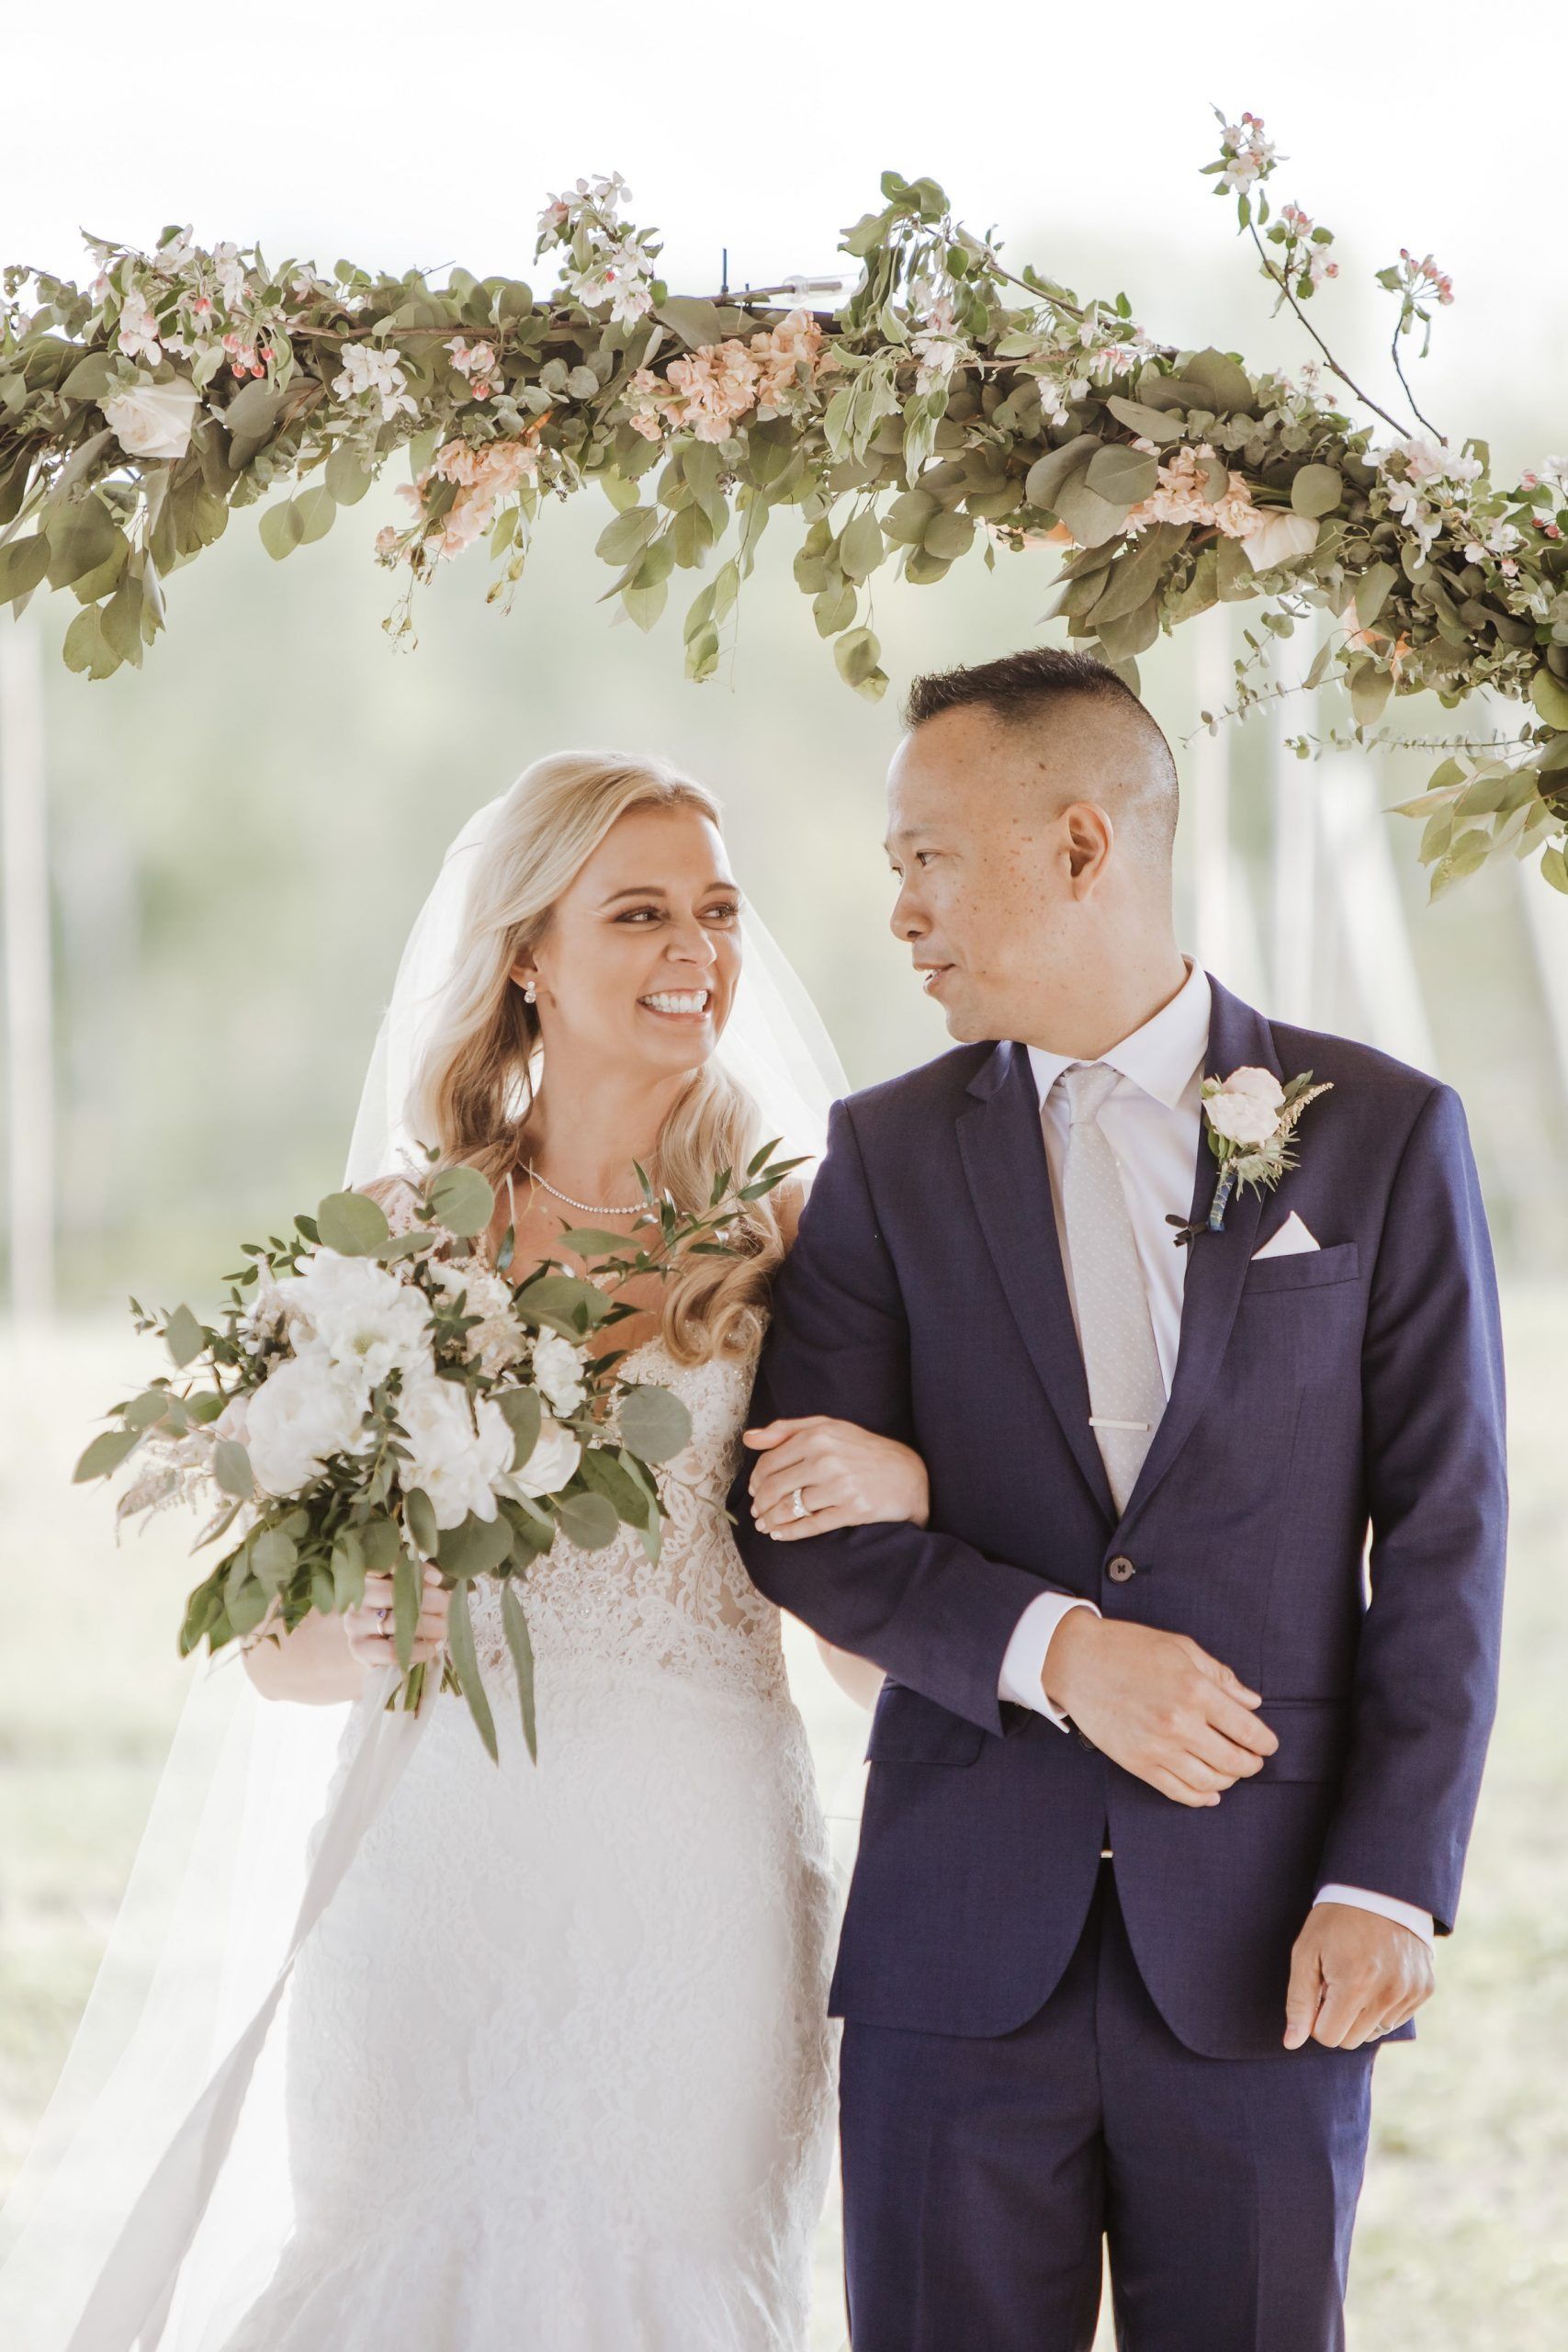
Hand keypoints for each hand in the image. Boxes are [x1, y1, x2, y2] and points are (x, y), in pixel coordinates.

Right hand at [344, 1564, 450, 1668]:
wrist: (373, 1645)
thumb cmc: (396, 1611)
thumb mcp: (406, 1591)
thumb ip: (418, 1580)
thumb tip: (436, 1579)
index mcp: (371, 1574)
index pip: (389, 1564)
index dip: (415, 1570)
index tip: (438, 1579)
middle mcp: (359, 1595)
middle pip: (398, 1594)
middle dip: (432, 1602)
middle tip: (449, 1609)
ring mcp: (355, 1622)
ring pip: (398, 1623)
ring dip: (429, 1627)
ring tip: (445, 1629)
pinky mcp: (358, 1647)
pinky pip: (392, 1651)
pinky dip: (418, 1651)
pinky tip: (433, 1648)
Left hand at [742, 1416, 929, 1538]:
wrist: (906, 1473)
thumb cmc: (861, 1448)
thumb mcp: (827, 1427)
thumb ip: (786, 1430)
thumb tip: (748, 1438)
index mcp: (816, 1436)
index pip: (769, 1462)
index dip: (755, 1479)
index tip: (753, 1489)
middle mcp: (826, 1460)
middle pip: (775, 1487)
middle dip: (759, 1503)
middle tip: (756, 1512)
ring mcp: (840, 1486)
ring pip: (790, 1509)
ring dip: (771, 1520)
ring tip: (764, 1525)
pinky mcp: (852, 1510)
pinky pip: (811, 1525)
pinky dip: (790, 1533)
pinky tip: (780, 1534)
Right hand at [1042, 1612, 1278, 1806]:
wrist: (1077, 1662)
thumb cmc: (1129, 1649)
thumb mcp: (1182, 1649)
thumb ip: (1221, 1677)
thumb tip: (1252, 1703)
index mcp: (1195, 1690)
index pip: (1247, 1729)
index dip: (1265, 1742)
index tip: (1268, 1744)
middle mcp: (1180, 1723)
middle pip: (1234, 1761)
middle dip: (1251, 1764)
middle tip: (1253, 1759)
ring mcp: (1158, 1748)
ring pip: (1210, 1781)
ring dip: (1229, 1780)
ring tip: (1230, 1771)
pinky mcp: (1138, 1764)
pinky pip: (1179, 1792)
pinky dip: (1201, 1797)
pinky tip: (1210, 1792)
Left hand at [1284, 1902, 1434, 2049]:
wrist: (1381, 1889)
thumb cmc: (1335, 1920)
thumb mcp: (1306, 1953)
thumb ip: (1299, 2001)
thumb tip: (1292, 2043)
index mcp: (1355, 1984)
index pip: (1329, 2037)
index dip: (1317, 2018)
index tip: (1318, 1992)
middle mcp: (1388, 1993)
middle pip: (1352, 2040)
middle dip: (1338, 2018)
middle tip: (1335, 1984)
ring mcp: (1410, 1992)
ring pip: (1375, 2032)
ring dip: (1361, 2014)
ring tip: (1357, 1977)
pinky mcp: (1425, 1989)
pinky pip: (1397, 2019)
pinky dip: (1383, 2006)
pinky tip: (1378, 1975)